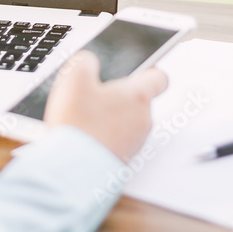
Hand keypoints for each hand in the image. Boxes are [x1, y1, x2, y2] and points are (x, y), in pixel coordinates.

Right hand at [44, 51, 167, 161]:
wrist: (72, 170)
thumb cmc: (78, 124)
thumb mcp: (73, 78)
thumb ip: (85, 61)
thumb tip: (89, 61)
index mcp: (137, 96)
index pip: (159, 77)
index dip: (150, 70)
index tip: (140, 69)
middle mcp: (143, 120)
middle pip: (138, 101)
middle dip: (118, 97)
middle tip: (94, 96)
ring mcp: (135, 142)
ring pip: (127, 122)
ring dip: (110, 118)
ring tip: (84, 119)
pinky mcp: (123, 160)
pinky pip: (118, 141)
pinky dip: (105, 137)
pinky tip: (84, 137)